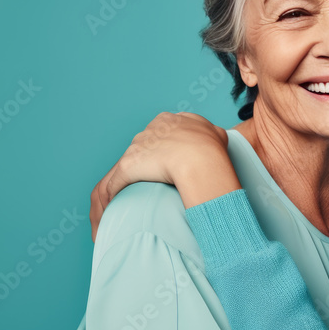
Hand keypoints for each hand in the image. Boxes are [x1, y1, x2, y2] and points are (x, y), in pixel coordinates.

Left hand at [89, 112, 236, 240]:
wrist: (202, 158)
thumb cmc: (212, 149)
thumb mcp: (216, 134)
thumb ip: (211, 134)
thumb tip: (215, 136)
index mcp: (169, 120)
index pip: (158, 135)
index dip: (160, 152)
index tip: (163, 166)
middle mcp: (151, 130)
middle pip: (140, 149)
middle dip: (141, 167)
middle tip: (145, 186)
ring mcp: (138, 147)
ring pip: (124, 167)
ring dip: (121, 185)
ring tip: (123, 202)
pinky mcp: (129, 165)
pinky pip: (114, 184)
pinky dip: (112, 197)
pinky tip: (113, 209)